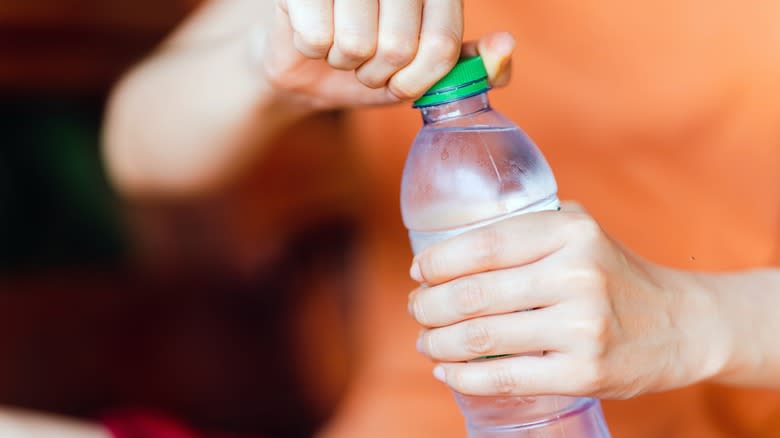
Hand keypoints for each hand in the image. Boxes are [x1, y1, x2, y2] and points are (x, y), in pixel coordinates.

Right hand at [263, 0, 513, 109]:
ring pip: (358, 44)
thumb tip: (504, 46)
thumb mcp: (428, 72)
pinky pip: (318, 38)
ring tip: (343, 48)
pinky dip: (315, 50)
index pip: (442, 45)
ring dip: (347, 63)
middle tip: (367, 64)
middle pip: (399, 47)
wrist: (308, 60)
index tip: (403, 86)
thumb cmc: (376, 63)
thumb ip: (473, 65)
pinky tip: (315, 34)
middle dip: (379, 75)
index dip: (419, 81)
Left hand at [407, 203, 727, 398]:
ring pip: (482, 337)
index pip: (484, 244)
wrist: (682, 324)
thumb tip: (449, 246)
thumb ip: (527, 226)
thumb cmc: (614, 273)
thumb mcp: (581, 230)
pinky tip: (447, 371)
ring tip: (427, 340)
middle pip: (474, 293)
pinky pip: (505, 377)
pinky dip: (464, 377)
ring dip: (438, 341)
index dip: (438, 261)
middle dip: (429, 305)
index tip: (419, 272)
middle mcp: (578, 275)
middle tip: (417, 310)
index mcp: (571, 232)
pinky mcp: (585, 372)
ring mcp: (583, 327)